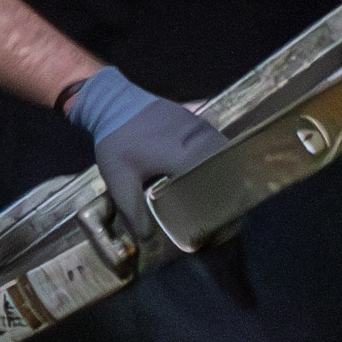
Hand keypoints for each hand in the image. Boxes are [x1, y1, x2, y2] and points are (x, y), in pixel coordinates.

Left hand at [63, 69, 223, 246]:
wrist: (114, 101)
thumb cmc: (116, 140)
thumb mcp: (119, 180)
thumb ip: (134, 211)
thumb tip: (146, 240)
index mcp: (182, 156)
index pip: (214, 184)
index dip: (218, 205)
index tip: (219, 222)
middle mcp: (198, 139)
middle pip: (225, 169)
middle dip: (228, 191)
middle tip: (224, 213)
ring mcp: (201, 126)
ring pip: (225, 154)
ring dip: (227, 173)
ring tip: (223, 196)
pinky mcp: (199, 120)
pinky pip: (218, 142)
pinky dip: (220, 158)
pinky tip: (215, 172)